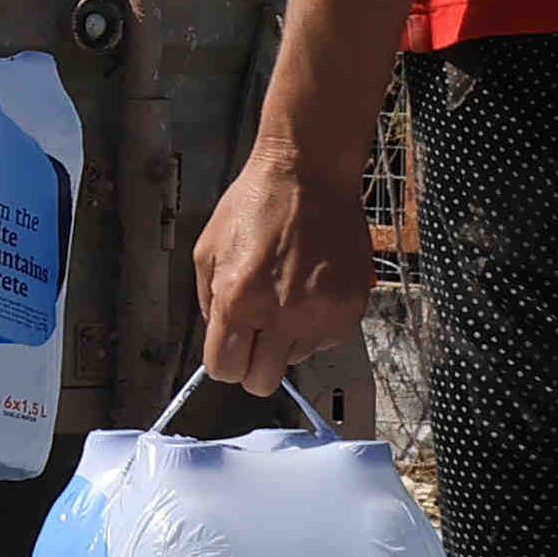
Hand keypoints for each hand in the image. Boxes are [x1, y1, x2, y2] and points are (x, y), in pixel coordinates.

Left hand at [192, 143, 375, 395]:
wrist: (310, 174)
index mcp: (238, 299)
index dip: (224, 361)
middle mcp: (281, 313)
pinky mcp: (349, 309)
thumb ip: (208, 302)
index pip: (224, 369)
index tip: (230, 349)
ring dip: (286, 338)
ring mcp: (320, 314)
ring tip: (286, 293)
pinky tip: (309, 289)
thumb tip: (219, 336)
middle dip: (253, 364)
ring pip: (295, 359)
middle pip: (261, 382)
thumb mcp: (207, 250)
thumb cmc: (258, 203)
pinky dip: (315, 323)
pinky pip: (326, 340)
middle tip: (256, 337)